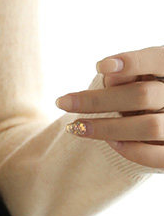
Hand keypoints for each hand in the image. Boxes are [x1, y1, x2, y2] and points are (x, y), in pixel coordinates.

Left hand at [55, 45, 163, 171]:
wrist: (161, 117)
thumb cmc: (145, 90)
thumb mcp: (140, 75)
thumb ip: (127, 71)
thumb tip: (107, 72)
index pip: (157, 60)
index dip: (132, 62)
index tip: (99, 67)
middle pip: (142, 95)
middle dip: (98, 100)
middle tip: (62, 102)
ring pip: (148, 126)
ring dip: (107, 128)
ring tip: (79, 126)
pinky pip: (156, 155)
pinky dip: (131, 150)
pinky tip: (110, 142)